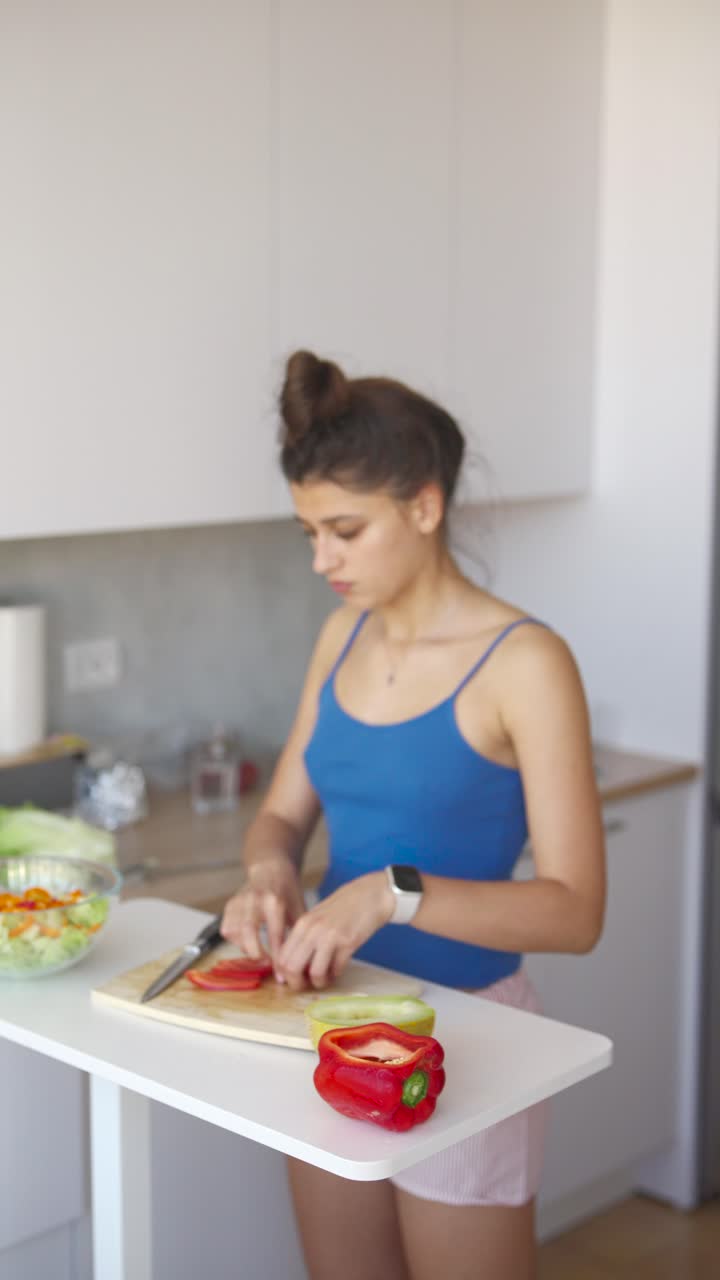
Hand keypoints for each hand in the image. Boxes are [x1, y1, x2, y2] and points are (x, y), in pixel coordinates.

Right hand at [220, 853, 305, 967]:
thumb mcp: (298, 907)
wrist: (270, 868)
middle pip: (248, 932)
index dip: (278, 958)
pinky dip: (235, 940)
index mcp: (275, 900)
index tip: (281, 975)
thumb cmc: (287, 890)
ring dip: (245, 947)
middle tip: (266, 964)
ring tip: (258, 953)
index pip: (275, 934)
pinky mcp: (230, 904)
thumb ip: (297, 932)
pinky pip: (226, 928)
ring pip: (234, 932)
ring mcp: (240, 901)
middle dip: (256, 953)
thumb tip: (301, 963)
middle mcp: (254, 899)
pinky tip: (248, 942)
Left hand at [274, 871, 394, 990]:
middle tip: (307, 984)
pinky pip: (336, 969)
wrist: (371, 894)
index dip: (285, 974)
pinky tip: (338, 969)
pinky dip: (336, 974)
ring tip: (326, 978)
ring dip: (320, 982)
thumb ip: (305, 936)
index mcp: (302, 923)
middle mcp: (312, 930)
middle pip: (292, 968)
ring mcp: (330, 936)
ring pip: (314, 973)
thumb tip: (293, 963)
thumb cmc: (345, 906)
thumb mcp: (317, 916)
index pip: (282, 957)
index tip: (294, 978)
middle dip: (298, 983)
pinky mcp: (348, 942)